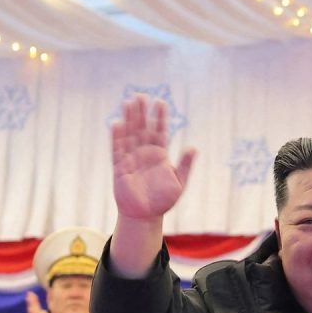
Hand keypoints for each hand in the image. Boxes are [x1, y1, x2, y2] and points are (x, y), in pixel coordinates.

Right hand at [111, 95, 195, 222]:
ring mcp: (131, 159)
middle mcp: (144, 154)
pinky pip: (117, 150)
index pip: (160, 132)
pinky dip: (117, 137)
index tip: (161, 103)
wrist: (145, 216)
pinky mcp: (120, 168)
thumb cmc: (162, 201)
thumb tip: (194, 147)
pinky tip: (117, 123)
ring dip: (129, 120)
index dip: (160, 118)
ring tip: (128, 103)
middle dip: (142, 113)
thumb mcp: (179, 183)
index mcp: (159, 156)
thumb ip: (185, 165)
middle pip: (142, 129)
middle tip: (141, 96)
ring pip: (129, 135)